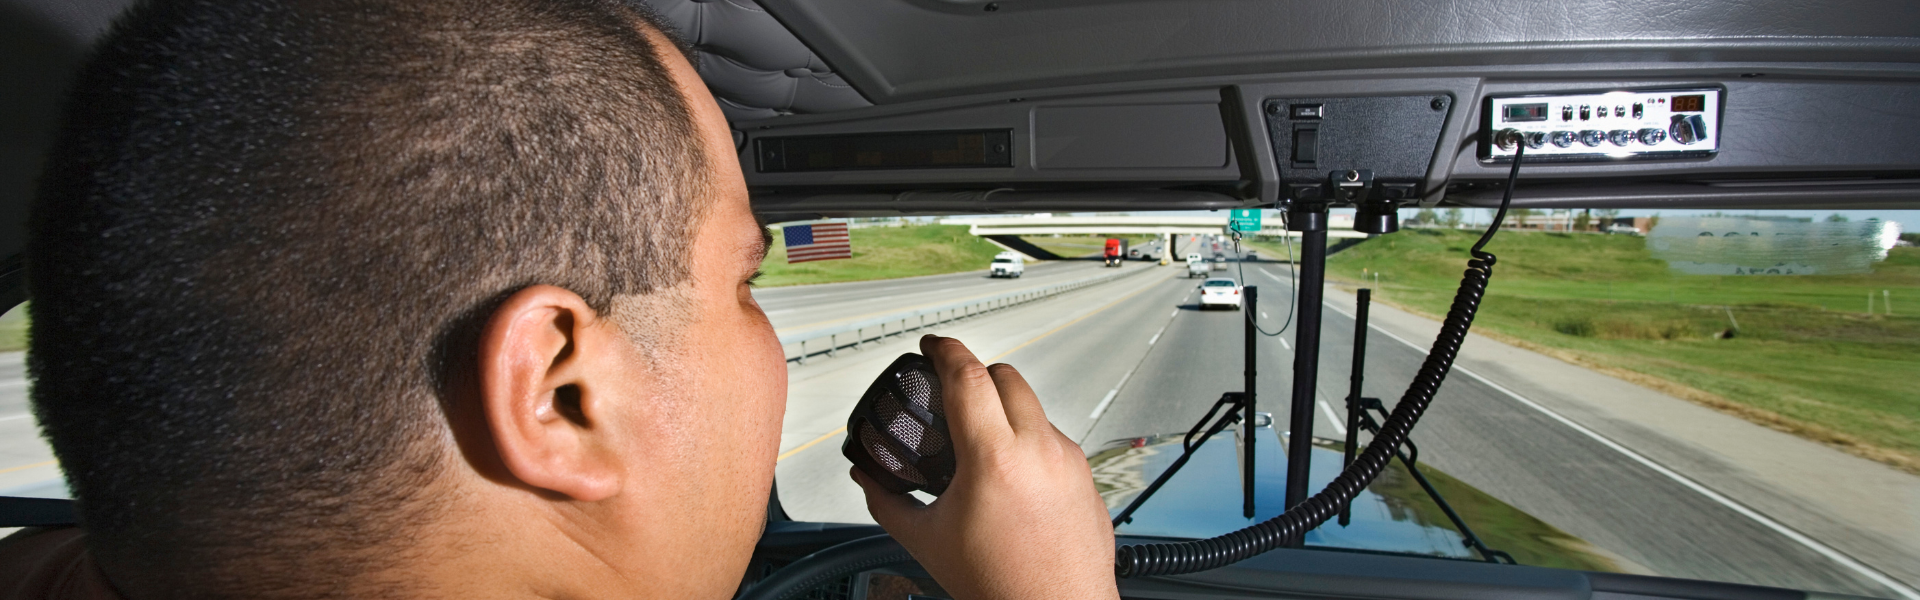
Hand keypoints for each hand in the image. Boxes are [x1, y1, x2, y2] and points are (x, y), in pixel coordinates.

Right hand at [852, 335, 1118, 599]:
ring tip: (979, 440)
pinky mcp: (1086, 476)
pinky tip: (1011, 473)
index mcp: (996, 460)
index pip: (969, 376)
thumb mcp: (928, 541)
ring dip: (1004, 407)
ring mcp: (1069, 461)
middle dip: (975, 372)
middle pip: (1006, 375)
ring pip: (1034, 406)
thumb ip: (888, 501)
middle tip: (951, 387)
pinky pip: (1055, 438)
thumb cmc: (1003, 587)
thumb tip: (869, 480)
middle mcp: (1040, 451)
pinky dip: (1029, 440)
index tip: (931, 346)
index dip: (944, 350)